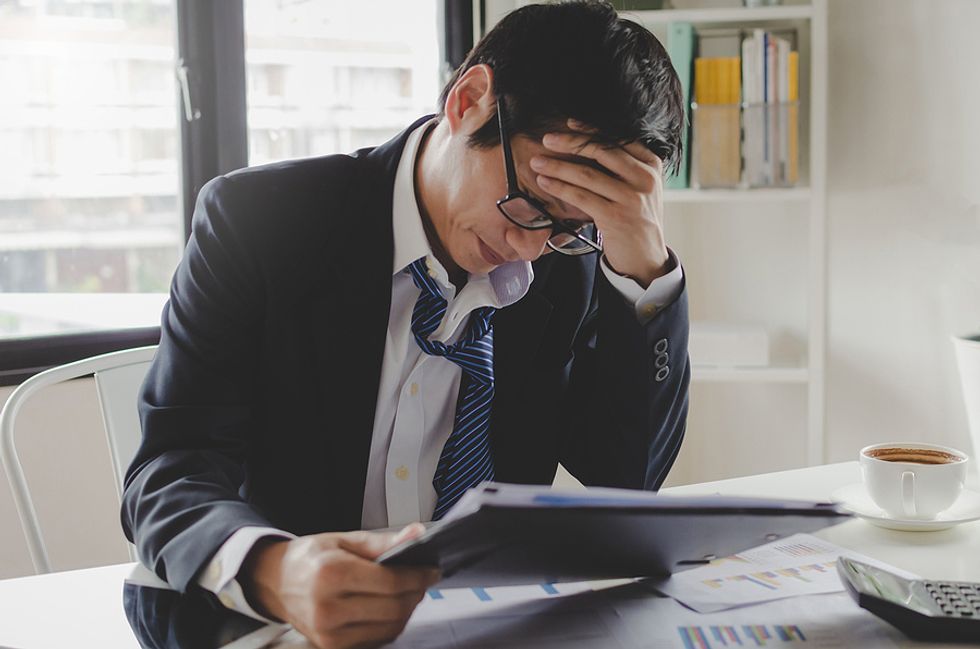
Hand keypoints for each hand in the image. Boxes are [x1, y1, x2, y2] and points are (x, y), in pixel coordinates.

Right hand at [240, 524, 438, 648]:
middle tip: (425, 579)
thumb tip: (417, 535)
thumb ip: (383, 542)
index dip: (417, 577)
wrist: (275, 583)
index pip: (389, 582)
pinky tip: (392, 607)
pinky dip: (390, 624)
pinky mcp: (331, 647)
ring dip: (407, 611)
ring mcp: (328, 634)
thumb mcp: (344, 540)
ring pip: (388, 628)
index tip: (432, 570)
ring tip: (410, 592)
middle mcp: (328, 609)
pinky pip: (375, 639)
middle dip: (416, 594)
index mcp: (330, 574)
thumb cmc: (311, 558)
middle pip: (393, 608)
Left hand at [529, 119, 668, 286]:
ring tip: (538, 162)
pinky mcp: (615, 217)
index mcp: (651, 165)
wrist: (646, 256)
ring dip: (558, 166)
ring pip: (587, 174)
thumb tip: (590, 143)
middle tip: (547, 139)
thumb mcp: (640, 187)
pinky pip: (581, 197)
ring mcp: (631, 198)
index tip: (569, 123)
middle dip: (570, 143)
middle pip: (602, 152)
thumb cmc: (637, 218)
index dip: (592, 130)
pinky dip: (559, 187)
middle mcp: (644, 178)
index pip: (618, 139)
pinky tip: (544, 182)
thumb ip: (625, 166)